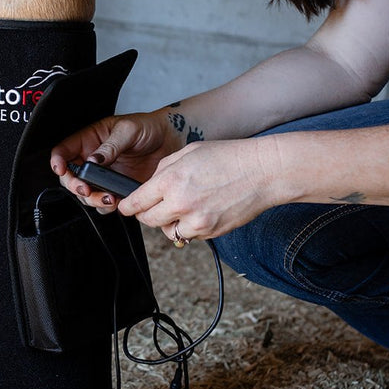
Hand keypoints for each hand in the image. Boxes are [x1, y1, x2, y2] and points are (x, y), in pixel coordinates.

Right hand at [50, 111, 179, 209]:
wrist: (170, 142)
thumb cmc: (148, 128)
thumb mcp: (128, 130)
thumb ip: (110, 146)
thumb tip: (93, 161)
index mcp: (89, 140)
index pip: (64, 151)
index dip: (58, 161)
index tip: (61, 169)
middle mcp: (92, 160)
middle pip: (70, 177)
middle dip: (75, 186)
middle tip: (87, 190)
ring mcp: (104, 176)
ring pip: (85, 194)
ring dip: (92, 199)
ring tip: (109, 198)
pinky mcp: (116, 188)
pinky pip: (104, 202)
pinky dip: (107, 206)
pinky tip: (117, 200)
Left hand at [118, 138, 279, 241]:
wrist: (261, 172)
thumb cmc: (228, 158)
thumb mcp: (188, 153)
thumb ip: (164, 170)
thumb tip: (150, 186)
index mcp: (171, 180)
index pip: (137, 201)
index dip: (128, 206)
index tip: (126, 207)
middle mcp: (180, 203)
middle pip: (148, 221)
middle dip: (147, 215)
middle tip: (154, 208)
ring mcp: (196, 220)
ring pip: (168, 232)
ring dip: (171, 223)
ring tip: (186, 206)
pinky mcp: (210, 232)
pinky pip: (190, 235)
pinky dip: (190, 227)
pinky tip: (202, 211)